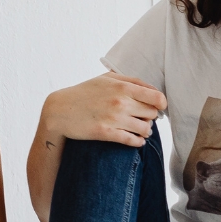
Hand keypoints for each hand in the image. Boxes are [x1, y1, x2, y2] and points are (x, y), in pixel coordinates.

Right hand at [39, 72, 165, 147]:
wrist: (59, 110)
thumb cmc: (84, 92)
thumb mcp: (106, 79)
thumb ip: (130, 81)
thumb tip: (153, 89)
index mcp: (123, 86)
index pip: (157, 97)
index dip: (161, 104)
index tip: (158, 107)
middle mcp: (121, 102)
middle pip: (152, 114)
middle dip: (150, 117)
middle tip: (143, 118)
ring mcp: (114, 118)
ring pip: (145, 129)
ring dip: (145, 131)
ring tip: (140, 130)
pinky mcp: (106, 133)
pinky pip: (132, 141)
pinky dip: (137, 142)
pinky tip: (135, 140)